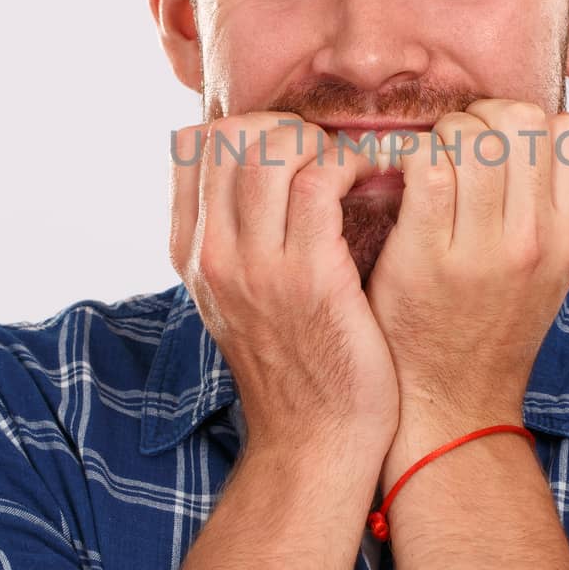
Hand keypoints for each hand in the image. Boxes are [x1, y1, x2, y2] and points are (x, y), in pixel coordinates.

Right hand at [169, 114, 399, 456]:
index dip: (251, 128)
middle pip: (231, 134)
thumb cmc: (298, 364)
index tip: (295, 151)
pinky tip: (378, 183)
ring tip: (355, 168)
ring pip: (272, 146)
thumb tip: (263, 171)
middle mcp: (212, 254)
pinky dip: (354, 163)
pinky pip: (322, 179)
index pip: (193, 144)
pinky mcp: (308, 277)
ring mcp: (255, 266)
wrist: (314, 443)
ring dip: (324, 141)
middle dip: (289, 126)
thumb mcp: (244, 297)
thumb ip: (241, 237)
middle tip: (331, 153)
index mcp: (191, 253)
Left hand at [365, 100, 568, 477]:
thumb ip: (548, 206)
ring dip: (441, 133)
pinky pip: (426, 167)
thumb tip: (536, 133)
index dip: (529, 122)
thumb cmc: (491, 329)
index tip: (499, 143)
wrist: (452, 404)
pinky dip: (407, 157)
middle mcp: (536, 240)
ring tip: (428, 162)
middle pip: (519, 119)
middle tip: (455, 145)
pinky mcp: (427, 258)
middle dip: (481, 116)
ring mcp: (483, 250)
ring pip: (470, 133)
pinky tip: (399, 180)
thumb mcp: (547, 270)